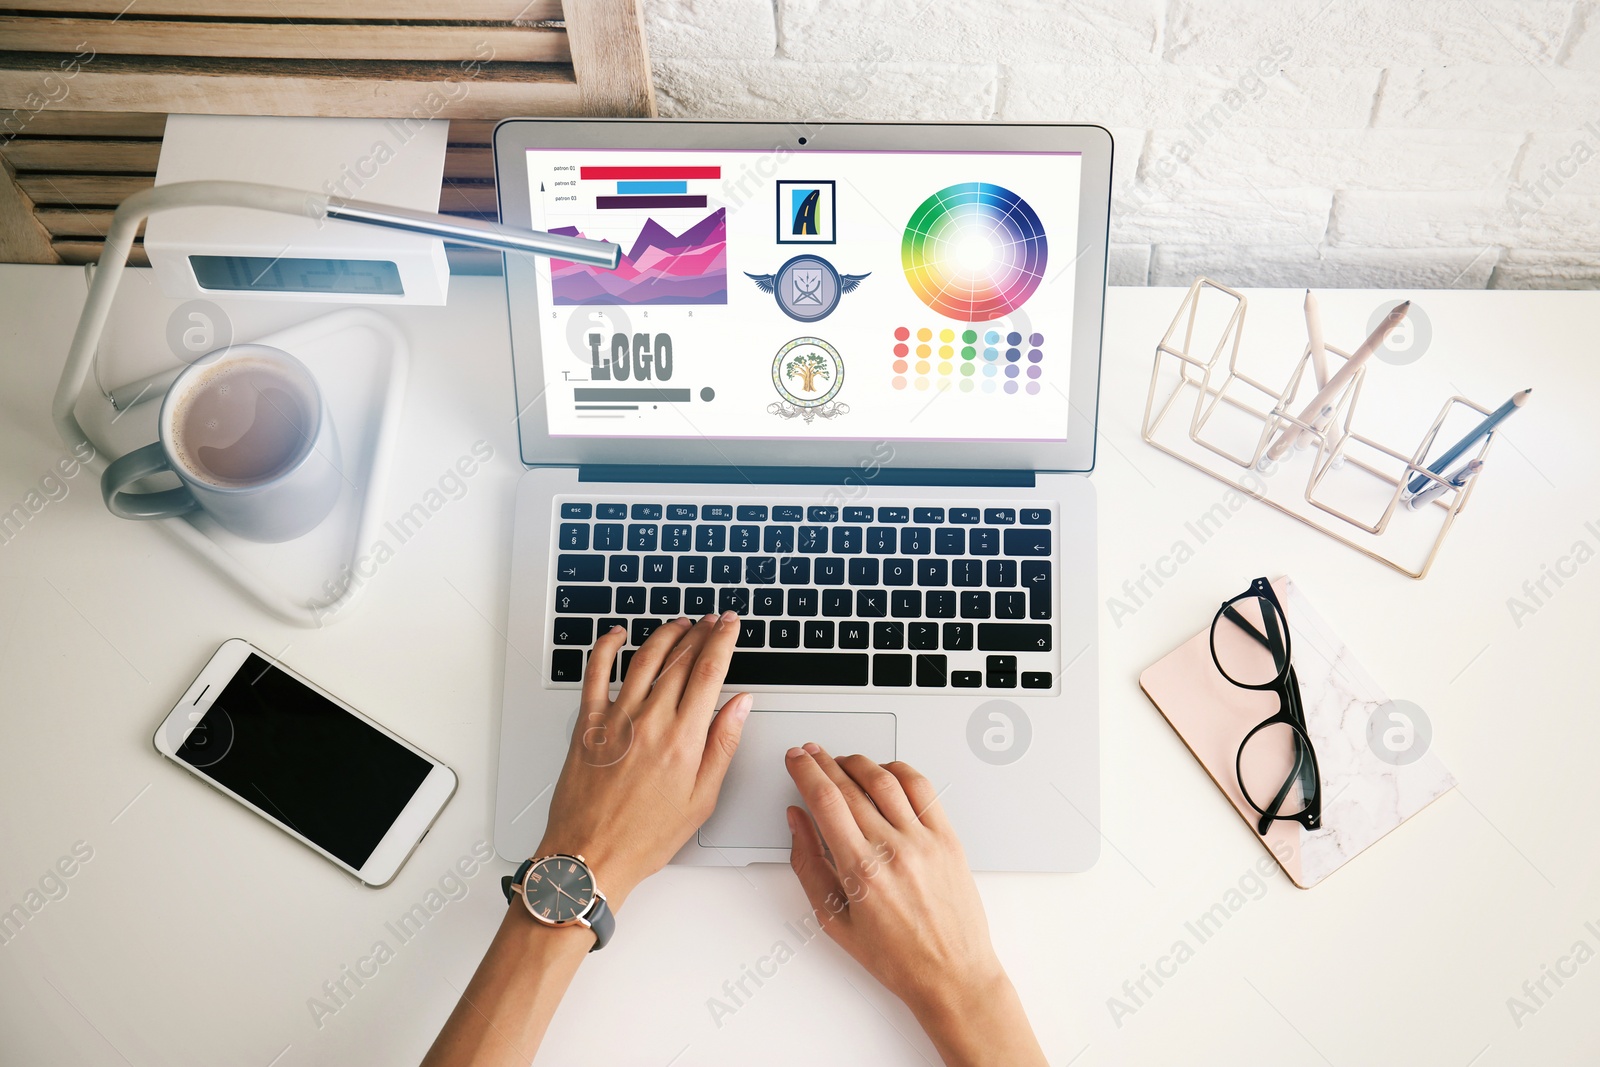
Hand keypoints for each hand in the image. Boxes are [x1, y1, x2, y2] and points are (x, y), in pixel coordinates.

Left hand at [538, 613, 749, 907]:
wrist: (590, 856)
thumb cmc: (643, 837)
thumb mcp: (701, 800)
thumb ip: (722, 745)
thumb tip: (740, 705)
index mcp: (682, 740)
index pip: (709, 672)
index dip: (723, 640)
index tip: (731, 625)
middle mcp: (649, 721)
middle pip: (681, 659)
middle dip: (701, 633)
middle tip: (713, 620)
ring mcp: (615, 718)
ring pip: (644, 658)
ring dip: (666, 634)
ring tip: (680, 624)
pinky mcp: (587, 724)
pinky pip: (595, 673)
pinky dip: (606, 647)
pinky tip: (616, 635)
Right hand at [785, 745, 1045, 1066]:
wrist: (952, 975)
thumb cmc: (897, 958)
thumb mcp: (834, 920)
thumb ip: (809, 865)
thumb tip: (797, 822)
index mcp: (861, 871)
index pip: (824, 799)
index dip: (805, 771)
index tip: (795, 760)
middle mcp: (893, 849)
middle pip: (849, 784)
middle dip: (823, 762)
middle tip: (810, 753)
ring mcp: (924, 840)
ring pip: (885, 779)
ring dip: (858, 762)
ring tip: (842, 761)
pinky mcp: (947, 838)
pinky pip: (922, 789)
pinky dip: (899, 771)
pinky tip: (885, 771)